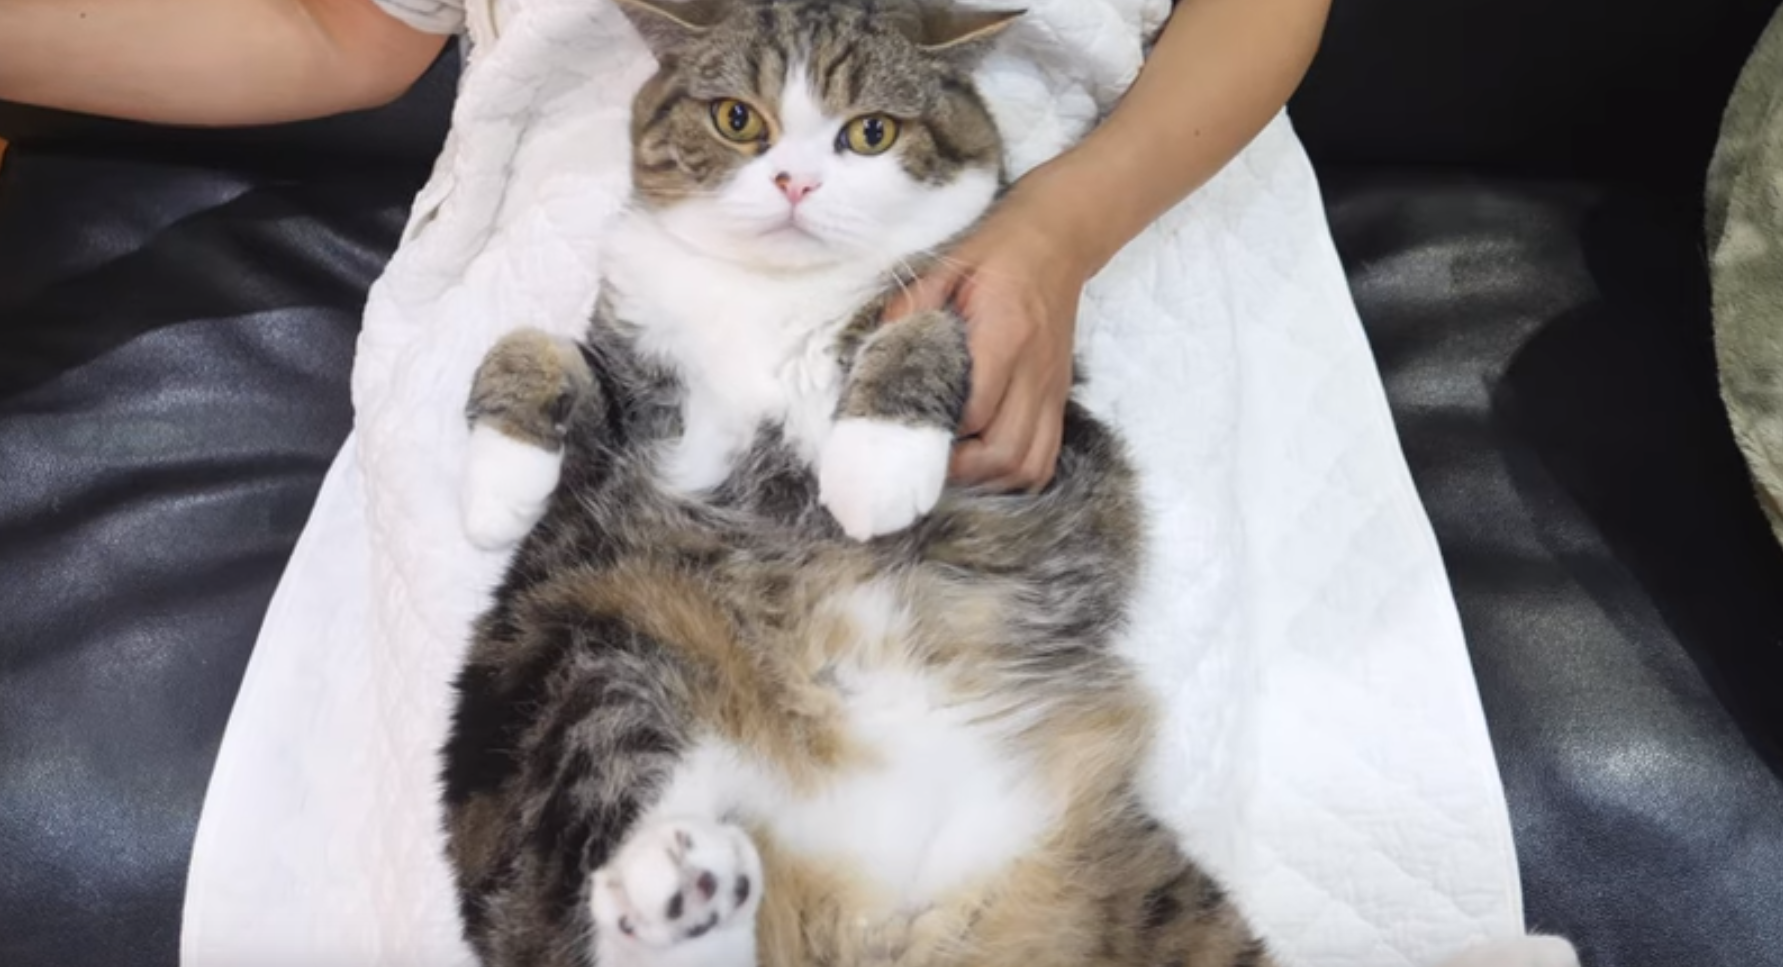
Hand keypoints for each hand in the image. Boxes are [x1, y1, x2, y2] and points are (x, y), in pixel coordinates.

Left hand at [882, 175, 1092, 491]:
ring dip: (986, 481)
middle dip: (959, 471)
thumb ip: (910, 310)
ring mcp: (1052, 389)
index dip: (937, 435)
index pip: (975, 410)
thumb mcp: (945, 266)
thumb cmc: (996, 252)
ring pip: (1028, 466)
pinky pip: (1044, 459)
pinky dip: (1013, 476)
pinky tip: (984, 470)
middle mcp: (1035, 370)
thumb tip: (875, 357)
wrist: (1058, 240)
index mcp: (1005, 334)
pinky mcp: (1058, 398)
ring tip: (951, 468)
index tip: (904, 435)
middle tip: (922, 460)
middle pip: (1003, 452)